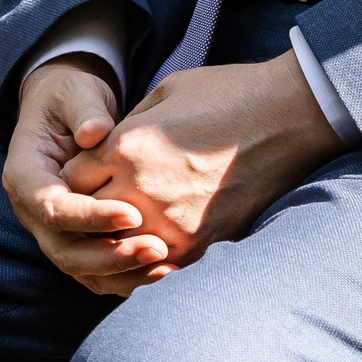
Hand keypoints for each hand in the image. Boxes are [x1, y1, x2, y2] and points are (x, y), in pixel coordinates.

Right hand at [5, 60, 169, 296]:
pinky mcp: (75, 237)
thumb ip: (84, 111)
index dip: (89, 217)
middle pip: (63, 251)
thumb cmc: (71, 95)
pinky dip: (124, 275)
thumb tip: (95, 134)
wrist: (69, 107)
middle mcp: (33, 210)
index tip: (132, 212)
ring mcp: (52, 229)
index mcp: (25, 174)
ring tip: (164, 262)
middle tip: (155, 248)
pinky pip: (95, 269)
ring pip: (79, 268)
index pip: (50, 208)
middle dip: (108, 255)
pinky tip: (161, 268)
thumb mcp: (75, 92)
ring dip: (120, 272)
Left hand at [54, 51, 348, 287]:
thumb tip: (106, 149)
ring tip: (130, 226)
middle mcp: (140, 190)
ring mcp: (169, 223)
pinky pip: (154, 268)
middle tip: (108, 199)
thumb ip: (127, 126)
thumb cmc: (228, 94)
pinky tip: (155, 246)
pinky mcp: (199, 244)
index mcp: (127, 146)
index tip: (95, 170)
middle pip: (89, 217)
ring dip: (118, 239)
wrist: (288, 116)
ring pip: (117, 250)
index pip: (73, 177)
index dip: (80, 173)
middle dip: (92, 209)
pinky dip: (149, 261)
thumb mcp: (165, 92)